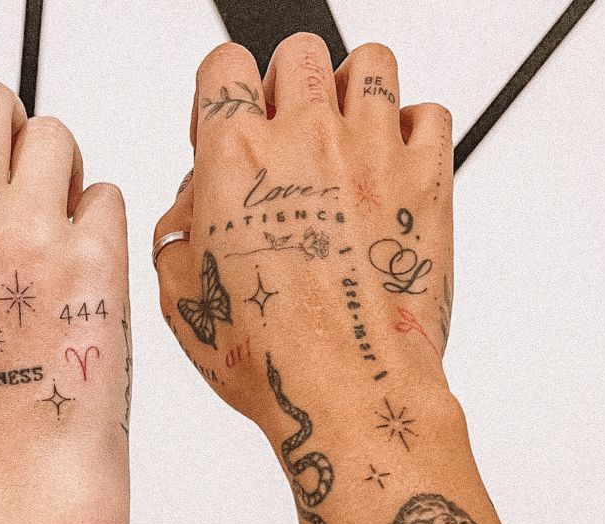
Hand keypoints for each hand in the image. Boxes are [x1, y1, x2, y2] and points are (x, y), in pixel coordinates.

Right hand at [153, 37, 453, 441]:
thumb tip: (189, 212)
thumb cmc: (273, 357)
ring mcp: (372, 152)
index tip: (226, 125)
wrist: (348, 390)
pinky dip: (410, 130)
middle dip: (285, 88)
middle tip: (284, 139)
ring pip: (369, 64)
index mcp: (236, 160)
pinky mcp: (428, 179)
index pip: (223, 66)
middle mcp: (306, 141)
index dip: (220, 93)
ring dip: (350, 94)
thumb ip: (176, 237)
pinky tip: (389, 170)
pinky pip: (428, 112)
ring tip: (342, 143)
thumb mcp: (184, 302)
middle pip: (298, 53)